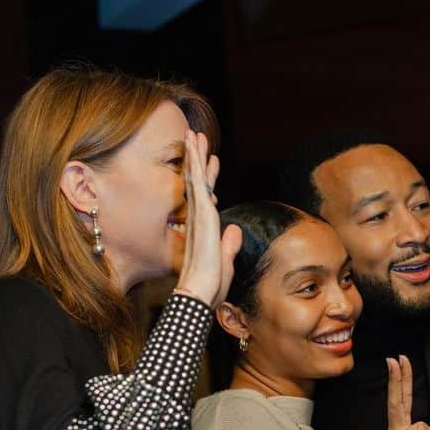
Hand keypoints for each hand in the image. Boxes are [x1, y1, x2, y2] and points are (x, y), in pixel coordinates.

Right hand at [176, 129, 241, 306]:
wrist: (200, 295)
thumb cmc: (210, 286)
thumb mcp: (225, 262)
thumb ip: (229, 245)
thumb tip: (235, 230)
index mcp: (204, 229)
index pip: (206, 197)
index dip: (208, 177)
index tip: (212, 160)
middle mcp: (198, 220)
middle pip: (197, 182)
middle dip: (197, 159)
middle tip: (197, 137)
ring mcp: (198, 217)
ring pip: (195, 178)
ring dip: (195, 155)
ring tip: (194, 134)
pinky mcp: (201, 216)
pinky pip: (198, 184)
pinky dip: (196, 165)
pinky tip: (197, 149)